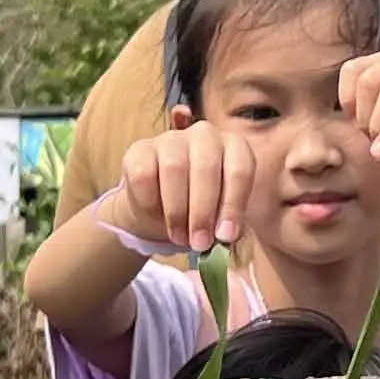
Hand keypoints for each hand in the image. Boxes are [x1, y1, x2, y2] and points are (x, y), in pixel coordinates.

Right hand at [108, 122, 257, 252]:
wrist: (160, 207)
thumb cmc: (199, 209)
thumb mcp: (219, 218)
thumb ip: (225, 225)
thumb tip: (224, 239)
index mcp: (234, 148)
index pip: (240, 169)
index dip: (233, 204)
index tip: (225, 236)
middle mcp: (205, 135)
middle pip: (206, 167)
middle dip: (203, 212)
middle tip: (199, 243)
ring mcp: (171, 139)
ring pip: (174, 168)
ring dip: (177, 211)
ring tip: (179, 237)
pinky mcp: (140, 149)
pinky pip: (143, 175)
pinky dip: (150, 203)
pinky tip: (156, 215)